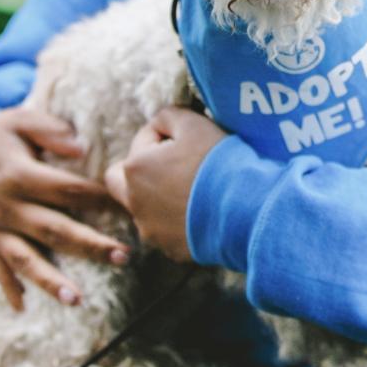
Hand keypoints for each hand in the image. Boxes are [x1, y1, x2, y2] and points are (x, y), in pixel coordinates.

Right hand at [0, 106, 131, 311]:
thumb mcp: (20, 120)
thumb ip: (51, 131)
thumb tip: (82, 148)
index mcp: (18, 174)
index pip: (66, 189)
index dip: (98, 198)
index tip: (128, 206)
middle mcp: (4, 206)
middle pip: (53, 229)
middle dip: (90, 245)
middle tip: (123, 256)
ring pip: (25, 259)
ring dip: (51, 281)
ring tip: (77, 300)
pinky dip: (9, 289)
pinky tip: (24, 308)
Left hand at [104, 107, 226, 261]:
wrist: (244, 210)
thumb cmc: (216, 162)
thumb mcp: (194, 123)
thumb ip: (168, 115)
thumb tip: (160, 122)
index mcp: (134, 168)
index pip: (144, 139)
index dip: (167, 133)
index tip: (190, 137)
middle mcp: (134, 203)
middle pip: (123, 181)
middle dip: (142, 170)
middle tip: (171, 165)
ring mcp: (151, 230)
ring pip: (145, 208)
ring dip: (161, 197)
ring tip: (194, 190)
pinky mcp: (170, 250)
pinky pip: (168, 230)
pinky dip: (179, 220)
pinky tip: (203, 212)